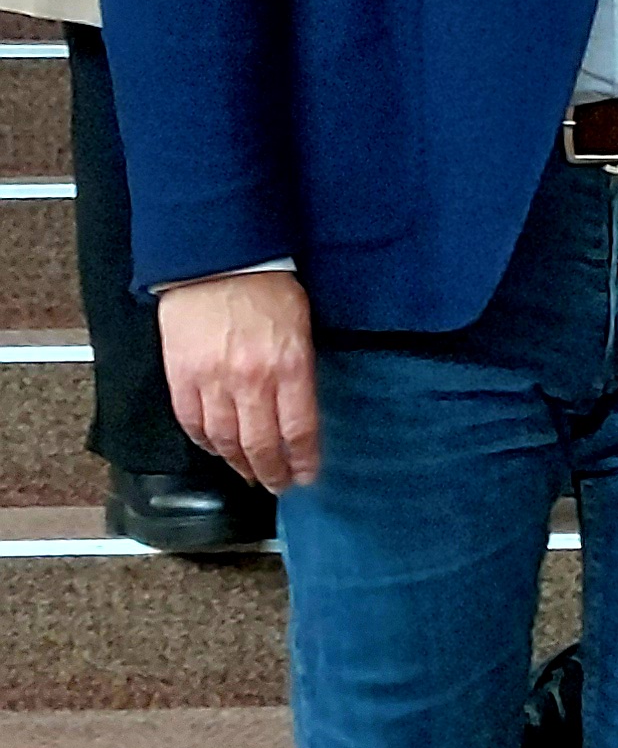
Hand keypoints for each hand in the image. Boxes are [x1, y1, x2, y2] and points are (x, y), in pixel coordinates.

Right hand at [161, 270, 318, 490]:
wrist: (218, 262)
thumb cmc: (269, 286)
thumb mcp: (304, 327)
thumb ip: (302, 370)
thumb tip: (303, 410)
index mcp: (289, 366)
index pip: (299, 430)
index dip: (303, 460)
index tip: (308, 476)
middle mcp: (251, 380)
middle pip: (261, 444)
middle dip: (272, 472)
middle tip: (278, 485)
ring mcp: (212, 380)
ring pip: (224, 440)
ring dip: (238, 463)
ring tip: (249, 473)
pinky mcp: (181, 376)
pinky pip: (191, 422)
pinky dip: (204, 442)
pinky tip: (216, 449)